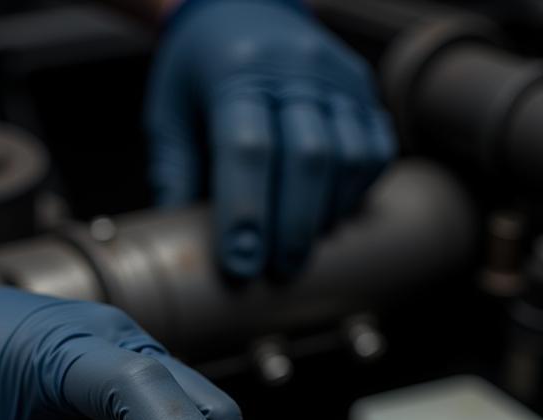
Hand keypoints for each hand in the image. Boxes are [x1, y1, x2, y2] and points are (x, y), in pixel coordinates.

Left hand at [146, 0, 395, 277]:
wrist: (239, 9)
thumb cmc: (197, 72)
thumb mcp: (169, 120)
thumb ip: (175, 180)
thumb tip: (181, 246)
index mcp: (235, 72)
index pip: (246, 149)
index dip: (246, 214)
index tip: (241, 264)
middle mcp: (293, 69)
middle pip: (307, 158)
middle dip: (293, 226)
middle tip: (278, 271)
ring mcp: (334, 77)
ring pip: (349, 155)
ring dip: (327, 214)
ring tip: (303, 250)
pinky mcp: (360, 89)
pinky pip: (374, 148)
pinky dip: (356, 191)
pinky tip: (330, 216)